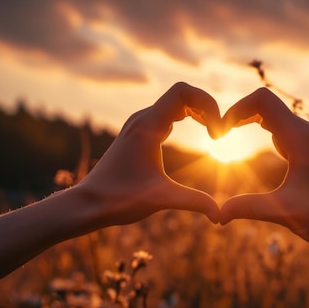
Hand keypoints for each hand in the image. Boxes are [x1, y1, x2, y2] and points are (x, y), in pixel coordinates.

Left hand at [77, 82, 222, 227]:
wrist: (88, 203)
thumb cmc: (119, 200)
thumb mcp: (161, 199)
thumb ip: (193, 202)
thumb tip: (220, 216)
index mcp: (147, 126)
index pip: (182, 92)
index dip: (207, 103)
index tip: (217, 131)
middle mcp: (142, 119)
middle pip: (182, 94)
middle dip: (206, 108)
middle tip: (219, 135)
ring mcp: (139, 124)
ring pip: (175, 102)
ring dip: (198, 111)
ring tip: (213, 133)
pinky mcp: (138, 133)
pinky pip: (168, 113)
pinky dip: (187, 116)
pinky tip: (198, 133)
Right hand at [219, 88, 308, 249]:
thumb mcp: (285, 211)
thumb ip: (248, 207)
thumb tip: (216, 215)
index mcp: (299, 138)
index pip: (261, 100)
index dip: (235, 109)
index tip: (220, 133)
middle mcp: (307, 134)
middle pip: (266, 105)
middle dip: (239, 114)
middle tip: (219, 135)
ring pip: (277, 119)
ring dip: (252, 122)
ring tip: (229, 137)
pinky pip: (286, 133)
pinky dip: (266, 134)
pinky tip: (259, 152)